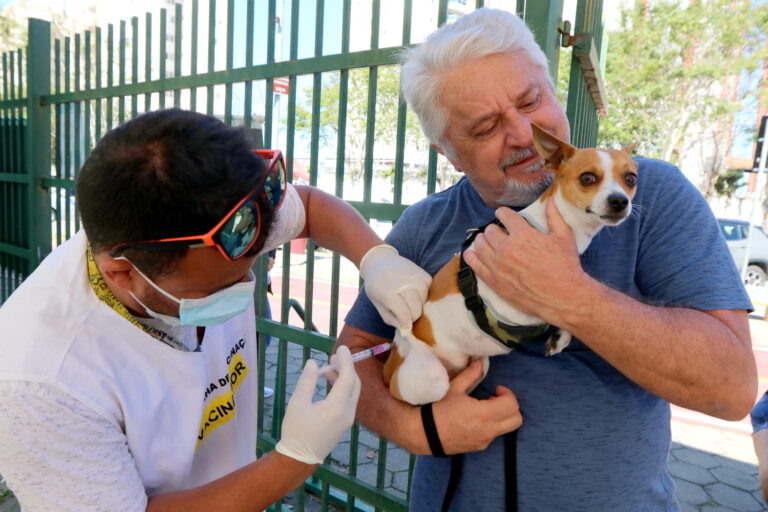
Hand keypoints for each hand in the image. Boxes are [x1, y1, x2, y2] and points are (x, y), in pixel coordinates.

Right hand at [275, 346, 360, 464]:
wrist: (300, 458)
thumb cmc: (296, 431)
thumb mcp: (297, 403)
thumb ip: (307, 381)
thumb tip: (313, 362)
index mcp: (337, 407)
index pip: (348, 377)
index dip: (346, 360)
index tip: (341, 347)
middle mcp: (348, 412)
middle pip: (354, 383)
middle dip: (346, 367)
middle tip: (332, 357)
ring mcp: (348, 418)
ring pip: (352, 391)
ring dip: (343, 377)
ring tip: (326, 369)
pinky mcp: (344, 422)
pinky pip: (348, 399)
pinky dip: (341, 387)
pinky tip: (328, 383)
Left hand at [359, 245, 431, 329]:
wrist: (381, 261)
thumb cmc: (377, 286)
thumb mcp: (378, 304)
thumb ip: (391, 319)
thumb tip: (407, 331)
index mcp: (388, 293)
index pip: (404, 315)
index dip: (406, 324)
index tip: (404, 326)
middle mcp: (403, 284)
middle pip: (416, 311)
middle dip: (411, 316)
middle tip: (404, 312)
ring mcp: (415, 278)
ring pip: (424, 302)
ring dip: (417, 305)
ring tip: (408, 300)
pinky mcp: (424, 274)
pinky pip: (429, 292)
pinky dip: (423, 296)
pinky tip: (414, 292)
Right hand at [431, 360, 521, 453]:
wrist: (424, 433)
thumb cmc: (439, 409)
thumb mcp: (454, 389)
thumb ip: (470, 375)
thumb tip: (480, 362)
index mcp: (485, 413)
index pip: (512, 405)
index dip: (508, 394)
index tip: (496, 389)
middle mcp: (489, 430)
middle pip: (516, 420)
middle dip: (510, 407)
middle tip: (494, 399)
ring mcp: (485, 441)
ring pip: (506, 428)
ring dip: (501, 417)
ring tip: (483, 410)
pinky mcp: (479, 447)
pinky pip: (494, 435)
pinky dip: (491, 426)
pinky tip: (474, 420)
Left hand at [463, 200, 587, 320]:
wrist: (562, 296)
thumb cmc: (565, 266)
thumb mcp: (564, 237)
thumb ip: (554, 217)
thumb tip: (550, 200)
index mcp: (522, 233)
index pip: (504, 215)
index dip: (502, 213)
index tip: (502, 215)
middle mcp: (506, 247)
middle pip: (490, 231)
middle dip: (493, 228)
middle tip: (496, 231)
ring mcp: (497, 265)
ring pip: (479, 245)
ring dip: (481, 240)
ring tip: (484, 241)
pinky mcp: (493, 280)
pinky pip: (474, 264)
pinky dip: (471, 256)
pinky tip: (470, 253)